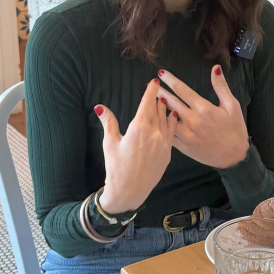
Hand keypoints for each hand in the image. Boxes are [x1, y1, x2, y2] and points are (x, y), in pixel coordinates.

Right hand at [95, 78, 177, 213]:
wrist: (129, 191)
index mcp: (139, 128)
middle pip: (157, 110)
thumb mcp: (110, 143)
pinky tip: (173, 117)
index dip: (150, 91)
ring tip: (165, 100)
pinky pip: (171, 133)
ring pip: (166, 120)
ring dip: (165, 109)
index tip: (154, 81)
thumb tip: (100, 106)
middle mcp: (154, 133)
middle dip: (157, 99)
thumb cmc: (116, 167)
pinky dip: (172, 122)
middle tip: (159, 89)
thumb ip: (108, 122)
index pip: (147, 104)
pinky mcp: (168, 153)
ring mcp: (163, 144)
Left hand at [156, 66, 248, 169]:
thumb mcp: (232, 106)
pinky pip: (168, 134)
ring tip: (149, 101)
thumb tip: (216, 68)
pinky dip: (161, 126)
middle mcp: (192, 121)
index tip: (161, 73)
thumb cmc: (235, 130)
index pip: (183, 90)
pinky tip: (155, 120)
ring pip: (166, 119)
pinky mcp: (183, 146)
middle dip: (159, 92)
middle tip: (149, 84)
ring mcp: (186, 134)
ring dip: (157, 109)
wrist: (233, 157)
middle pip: (171, 102)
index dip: (170, 80)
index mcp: (203, 109)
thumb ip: (221, 86)